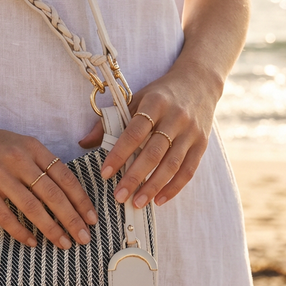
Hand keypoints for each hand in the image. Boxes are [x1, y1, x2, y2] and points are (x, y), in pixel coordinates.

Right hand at [0, 109, 97, 248]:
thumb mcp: (16, 144)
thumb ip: (37, 163)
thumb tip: (62, 192)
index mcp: (32, 147)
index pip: (65, 177)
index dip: (81, 200)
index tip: (92, 218)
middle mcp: (19, 159)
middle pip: (54, 195)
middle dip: (73, 219)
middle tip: (85, 238)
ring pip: (33, 208)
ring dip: (52, 229)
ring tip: (64, 244)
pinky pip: (6, 215)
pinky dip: (21, 231)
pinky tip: (31, 242)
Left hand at [79, 63, 222, 206]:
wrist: (199, 82)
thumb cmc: (160, 95)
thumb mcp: (135, 99)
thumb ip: (110, 121)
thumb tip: (83, 143)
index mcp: (155, 103)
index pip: (134, 133)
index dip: (119, 154)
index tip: (105, 173)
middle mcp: (175, 117)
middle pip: (153, 152)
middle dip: (135, 177)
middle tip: (119, 196)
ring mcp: (191, 132)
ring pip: (172, 164)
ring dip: (154, 186)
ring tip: (137, 203)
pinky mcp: (202, 144)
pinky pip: (189, 170)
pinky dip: (174, 187)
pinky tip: (159, 200)